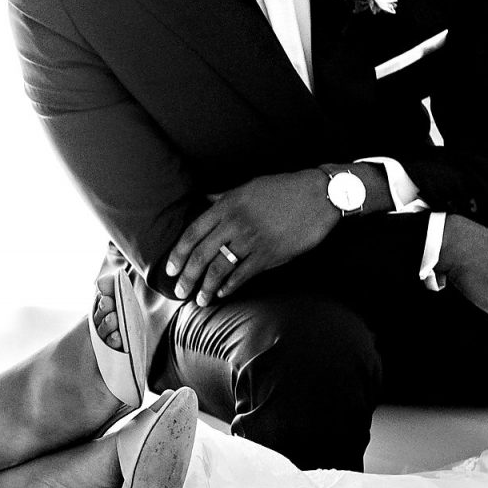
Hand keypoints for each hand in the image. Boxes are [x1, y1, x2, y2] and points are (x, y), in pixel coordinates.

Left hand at [162, 170, 341, 306]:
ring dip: (205, 287)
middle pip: (201, 255)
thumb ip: (223, 197)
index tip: (171, 269)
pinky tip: (222, 293)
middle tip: (179, 291)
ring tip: (199, 300)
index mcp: (227, 205)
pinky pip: (243, 275)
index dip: (178, 254)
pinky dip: (229, 286)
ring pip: (219, 268)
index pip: (192, 233)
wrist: (317, 195)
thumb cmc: (283, 189)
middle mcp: (235, 223)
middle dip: (186, 276)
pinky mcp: (269, 254)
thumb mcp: (248, 187)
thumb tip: (203, 201)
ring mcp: (252, 240)